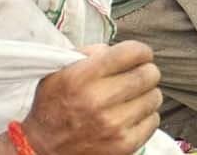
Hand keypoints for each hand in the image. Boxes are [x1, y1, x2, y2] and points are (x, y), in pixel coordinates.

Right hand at [21, 42, 162, 154]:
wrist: (41, 148)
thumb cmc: (54, 106)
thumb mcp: (59, 71)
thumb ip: (89, 53)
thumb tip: (118, 51)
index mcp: (81, 77)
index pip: (132, 52)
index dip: (141, 52)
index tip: (139, 56)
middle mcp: (97, 100)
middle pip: (149, 74)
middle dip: (145, 72)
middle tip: (136, 77)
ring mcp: (112, 124)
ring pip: (155, 97)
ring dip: (146, 95)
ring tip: (129, 99)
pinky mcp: (123, 144)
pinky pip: (153, 121)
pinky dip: (145, 117)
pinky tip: (129, 117)